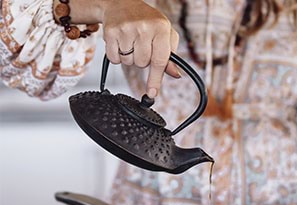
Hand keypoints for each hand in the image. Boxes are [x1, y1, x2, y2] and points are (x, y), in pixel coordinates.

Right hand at [65, 0, 179, 97]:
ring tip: (131, 42)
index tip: (153, 93)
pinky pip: (115, 59)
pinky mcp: (111, 32)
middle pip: (142, 64)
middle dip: (142, 60)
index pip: (160, 60)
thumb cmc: (147, 21)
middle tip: (141, 46)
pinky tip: (121, 42)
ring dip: (130, 57)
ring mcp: (126, 29)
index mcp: (161, 28)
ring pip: (128, 62)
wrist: (121, 4)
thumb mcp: (164, 34)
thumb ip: (170, 56)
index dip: (156, 79)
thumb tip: (175, 74)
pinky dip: (117, 56)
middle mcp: (144, 27)